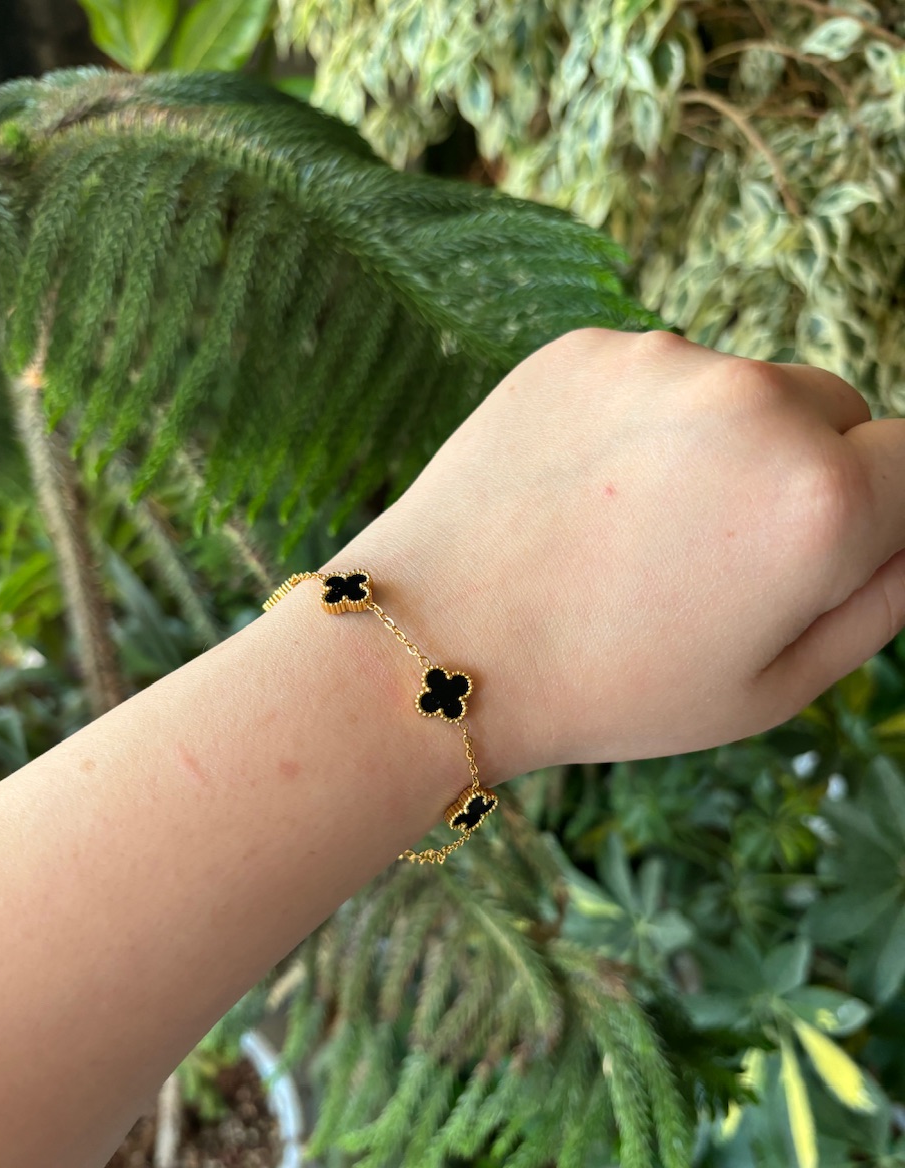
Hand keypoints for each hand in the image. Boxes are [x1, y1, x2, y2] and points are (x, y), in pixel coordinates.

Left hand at [333, 329, 904, 781]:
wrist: (437, 647)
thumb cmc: (607, 688)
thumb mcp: (770, 689)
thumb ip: (877, 603)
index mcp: (822, 502)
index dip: (881, 512)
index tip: (820, 551)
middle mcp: (755, 405)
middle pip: (835, 413)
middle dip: (808, 471)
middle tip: (714, 555)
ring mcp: (663, 362)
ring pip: (744, 391)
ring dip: (721, 443)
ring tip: (632, 530)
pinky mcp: (587, 346)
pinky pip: (657, 376)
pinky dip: (642, 422)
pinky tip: (582, 493)